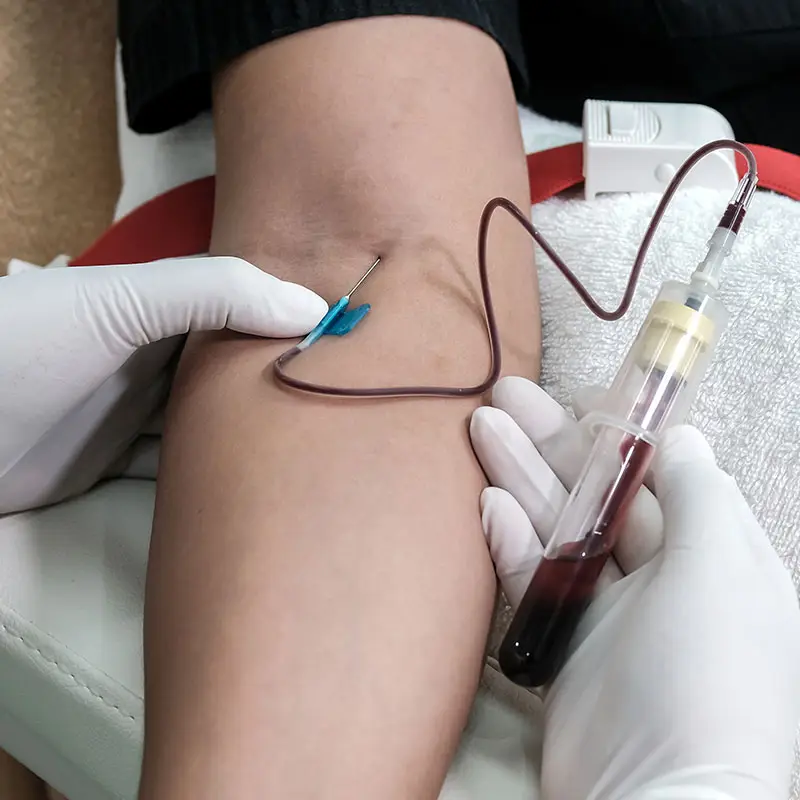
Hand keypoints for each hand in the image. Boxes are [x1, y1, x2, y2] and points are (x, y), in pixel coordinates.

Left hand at [0, 257, 326, 513]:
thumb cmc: (26, 345)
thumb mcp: (123, 300)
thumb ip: (214, 292)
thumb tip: (311, 306)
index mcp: (159, 308)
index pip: (242, 308)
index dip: (293, 318)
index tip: (353, 338)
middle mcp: (151, 358)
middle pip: (230, 370)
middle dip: (276, 381)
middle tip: (342, 401)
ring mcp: (133, 413)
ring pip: (207, 425)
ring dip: (247, 437)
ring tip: (310, 449)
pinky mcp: (112, 464)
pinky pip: (172, 472)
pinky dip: (207, 481)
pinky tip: (247, 489)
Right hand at [471, 377, 799, 799]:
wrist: (660, 795)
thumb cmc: (709, 670)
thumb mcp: (722, 565)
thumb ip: (699, 492)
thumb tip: (681, 436)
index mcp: (710, 554)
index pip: (657, 477)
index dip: (615, 436)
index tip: (574, 400)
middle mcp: (661, 578)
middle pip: (598, 496)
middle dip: (553, 446)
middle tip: (504, 398)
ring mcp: (609, 613)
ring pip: (558, 528)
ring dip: (521, 478)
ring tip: (482, 428)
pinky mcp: (563, 644)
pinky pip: (532, 578)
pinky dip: (509, 540)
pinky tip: (486, 504)